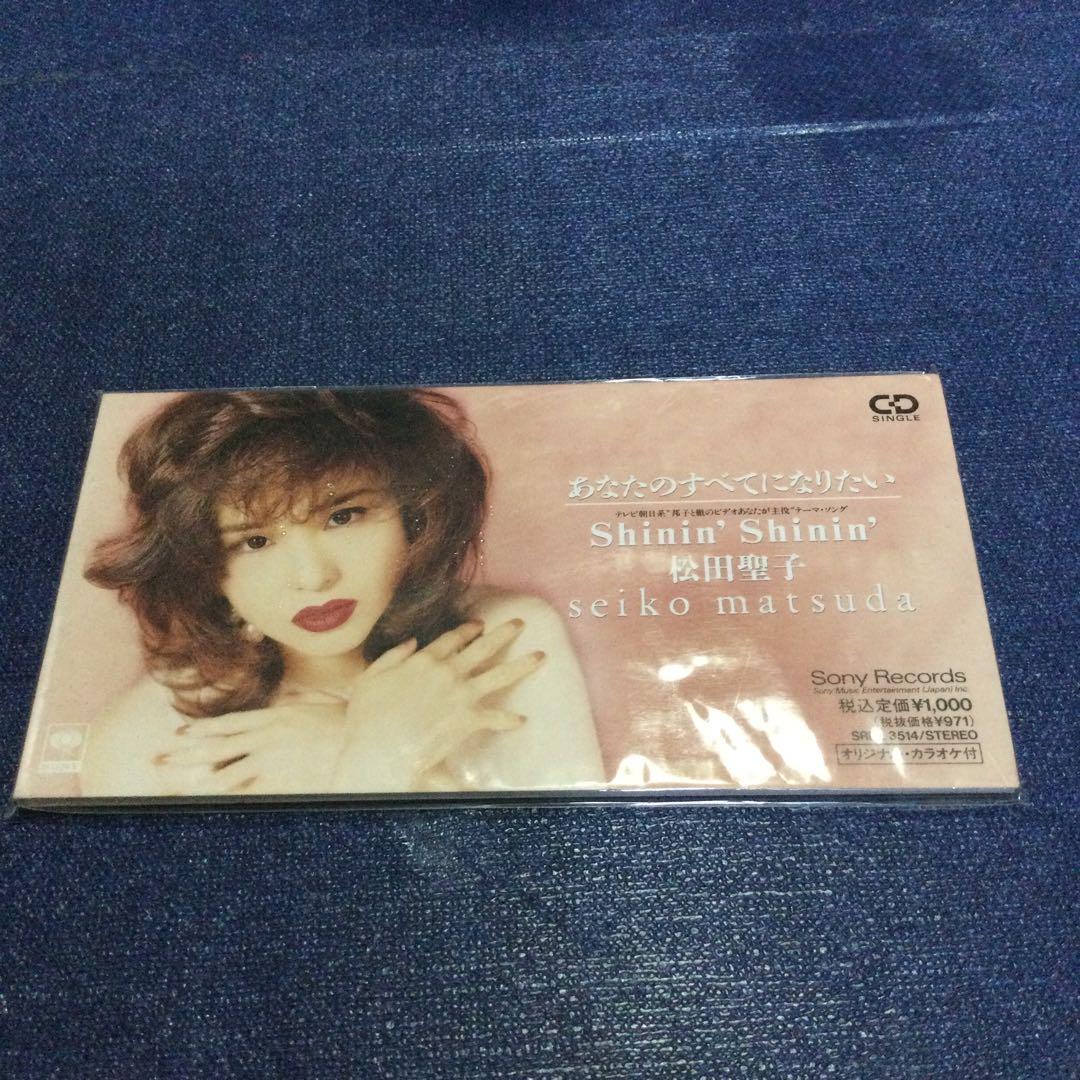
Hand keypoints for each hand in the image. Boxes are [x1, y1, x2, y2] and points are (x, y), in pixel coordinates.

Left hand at [155, 699, 346, 795]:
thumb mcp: (313, 706)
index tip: (179, 733)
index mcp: (273, 717)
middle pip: (216, 748)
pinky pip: (249, 794)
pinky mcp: (282, 783)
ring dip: (198, 782)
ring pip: (225, 775)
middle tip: (158, 761)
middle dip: (185, 755)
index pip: (229, 722)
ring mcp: (272, 762)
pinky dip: (229, 800)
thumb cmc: (343, 724)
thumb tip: (284, 701)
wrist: (363, 739)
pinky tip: (211, 806)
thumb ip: (293, 705)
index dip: (201, 728)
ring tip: (173, 789)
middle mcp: (266, 738)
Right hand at [333, 618, 544, 791]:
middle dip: (503, 634)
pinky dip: (508, 720)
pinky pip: (495, 717)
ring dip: (522, 665)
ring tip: (541, 656)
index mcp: (424, 659)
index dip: (468, 629)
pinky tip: (521, 720)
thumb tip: (413, 641)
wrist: (378, 747)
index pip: (453, 638)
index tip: (479, 624)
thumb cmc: (367, 717)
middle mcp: (448, 671)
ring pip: (499, 674)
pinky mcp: (468, 718)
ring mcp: (461, 693)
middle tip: (519, 624)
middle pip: (483, 647)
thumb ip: (393, 656)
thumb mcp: (370, 677)